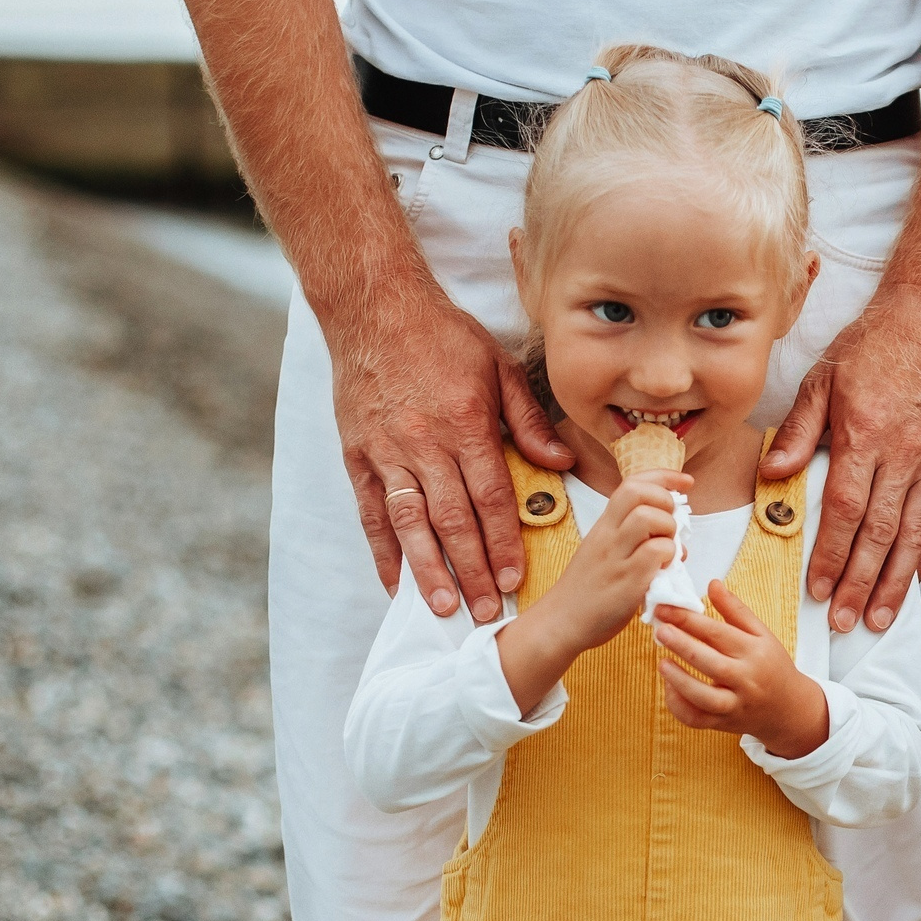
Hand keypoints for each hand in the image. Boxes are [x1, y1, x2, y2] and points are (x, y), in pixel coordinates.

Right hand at [334, 281, 572, 621]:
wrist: (373, 307)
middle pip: (452, 520)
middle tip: (485, 613)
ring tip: (443, 607)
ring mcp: (387, 452)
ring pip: (410, 523)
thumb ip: (529, 422)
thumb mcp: (498, 367)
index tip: (515, 579)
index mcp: (465, 425)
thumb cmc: (442, 335)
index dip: (503, 542)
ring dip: (428, 570)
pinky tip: (395, 582)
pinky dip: (382, 550)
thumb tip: (562, 463)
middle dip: (471, 570)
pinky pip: (371, 511)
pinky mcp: (357, 454)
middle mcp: (424, 444)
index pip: (490, 497)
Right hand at [495, 472, 681, 713]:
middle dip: (666, 502)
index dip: (664, 476)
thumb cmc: (586, 591)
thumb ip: (631, 539)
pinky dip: (669, 558)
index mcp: (603, 526)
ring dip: (668, 531)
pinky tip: (664, 572)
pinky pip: (656, 553)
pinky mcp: (627, 582)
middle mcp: (607, 535)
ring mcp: (616, 557)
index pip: (632, 484)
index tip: (685, 482)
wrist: (560, 623)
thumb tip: (673, 535)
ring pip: (649, 519)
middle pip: (639, 492)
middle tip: (670, 528)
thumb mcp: (602, 552)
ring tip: (667, 552)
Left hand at [653, 581, 831, 758]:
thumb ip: (735, 610)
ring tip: (661, 662)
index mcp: (755, 652)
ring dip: (679, 680)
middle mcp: (746, 679)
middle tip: (660, 630)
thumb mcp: (762, 634)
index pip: (718, 633)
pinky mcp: (723, 724)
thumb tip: (712, 583)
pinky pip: (697, 720)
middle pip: (710, 663)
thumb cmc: (771, 665)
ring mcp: (735, 704)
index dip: (688, 619)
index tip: (665, 608)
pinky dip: (679, 706)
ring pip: (703, 697)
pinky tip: (669, 687)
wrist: (789, 709)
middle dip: (682, 645)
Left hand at [762, 282, 920, 635]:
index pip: (847, 510)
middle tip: (845, 622)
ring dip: (895, 581)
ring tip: (878, 618)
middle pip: (881, 533)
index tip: (817, 588)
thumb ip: (799, 432)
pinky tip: (911, 579)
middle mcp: (906, 455)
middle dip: (860, 583)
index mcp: (867, 435)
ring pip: (914, 534)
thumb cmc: (873, 345)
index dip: (832, 555)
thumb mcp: (824, 378)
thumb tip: (772, 476)